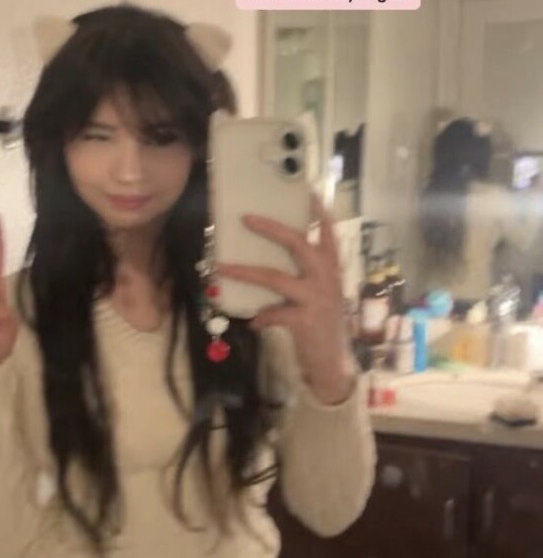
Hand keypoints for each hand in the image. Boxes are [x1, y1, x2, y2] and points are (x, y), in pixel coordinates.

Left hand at [216, 192, 354, 403]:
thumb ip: (307, 278)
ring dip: (245, 271)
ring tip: (223, 267)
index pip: (329, 235)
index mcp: (332, 270)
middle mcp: (327, 279)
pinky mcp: (304, 320)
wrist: (333, 365)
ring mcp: (316, 298)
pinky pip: (273, 312)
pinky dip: (261, 316)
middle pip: (298, 245)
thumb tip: (272, 262)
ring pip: (275, 277)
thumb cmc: (323, 326)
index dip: (320, 214)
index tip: (309, 192)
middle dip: (271, 229)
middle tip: (247, 217)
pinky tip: (254, 323)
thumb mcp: (323, 297)